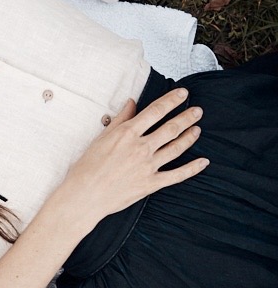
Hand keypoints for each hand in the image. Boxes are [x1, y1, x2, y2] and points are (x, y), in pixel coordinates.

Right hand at [60, 88, 208, 225]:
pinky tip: (203, 162)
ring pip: (176, 148)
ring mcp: (148, 166)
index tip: (183, 94)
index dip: (172, 100)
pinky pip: (177, 175)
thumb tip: (131, 103)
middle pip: (171, 128)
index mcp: (127, 134)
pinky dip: (192, 168)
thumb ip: (120, 119)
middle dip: (187, 117)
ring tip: (197, 129)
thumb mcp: (101, 137)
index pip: (155, 111)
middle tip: (197, 111)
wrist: (85, 194)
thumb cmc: (88, 166)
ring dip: (189, 137)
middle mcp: (141, 148)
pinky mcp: (151, 183)